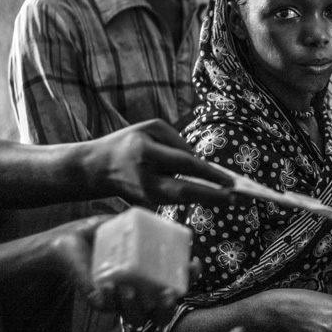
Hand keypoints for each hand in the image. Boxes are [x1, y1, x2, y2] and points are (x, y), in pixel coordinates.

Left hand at [36, 215, 197, 325]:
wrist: (66, 241)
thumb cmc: (100, 234)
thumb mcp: (124, 225)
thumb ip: (140, 227)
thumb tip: (160, 223)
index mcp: (151, 274)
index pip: (179, 282)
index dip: (191, 277)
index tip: (193, 263)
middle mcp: (140, 292)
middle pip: (163, 313)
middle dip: (167, 307)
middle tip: (166, 294)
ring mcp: (120, 300)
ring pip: (137, 317)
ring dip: (136, 306)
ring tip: (128, 288)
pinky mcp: (99, 301)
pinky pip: (108, 308)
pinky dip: (110, 299)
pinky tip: (107, 285)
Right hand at [84, 120, 235, 206]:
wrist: (97, 169)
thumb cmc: (128, 142)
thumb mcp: (150, 128)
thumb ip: (177, 141)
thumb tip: (199, 162)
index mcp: (145, 152)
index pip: (183, 164)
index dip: (208, 174)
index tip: (230, 180)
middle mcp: (145, 177)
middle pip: (183, 191)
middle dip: (211, 195)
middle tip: (235, 197)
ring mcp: (145, 194)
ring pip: (182, 200)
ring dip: (208, 200)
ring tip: (232, 199)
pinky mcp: (147, 204)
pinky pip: (176, 201)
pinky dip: (196, 199)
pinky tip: (215, 197)